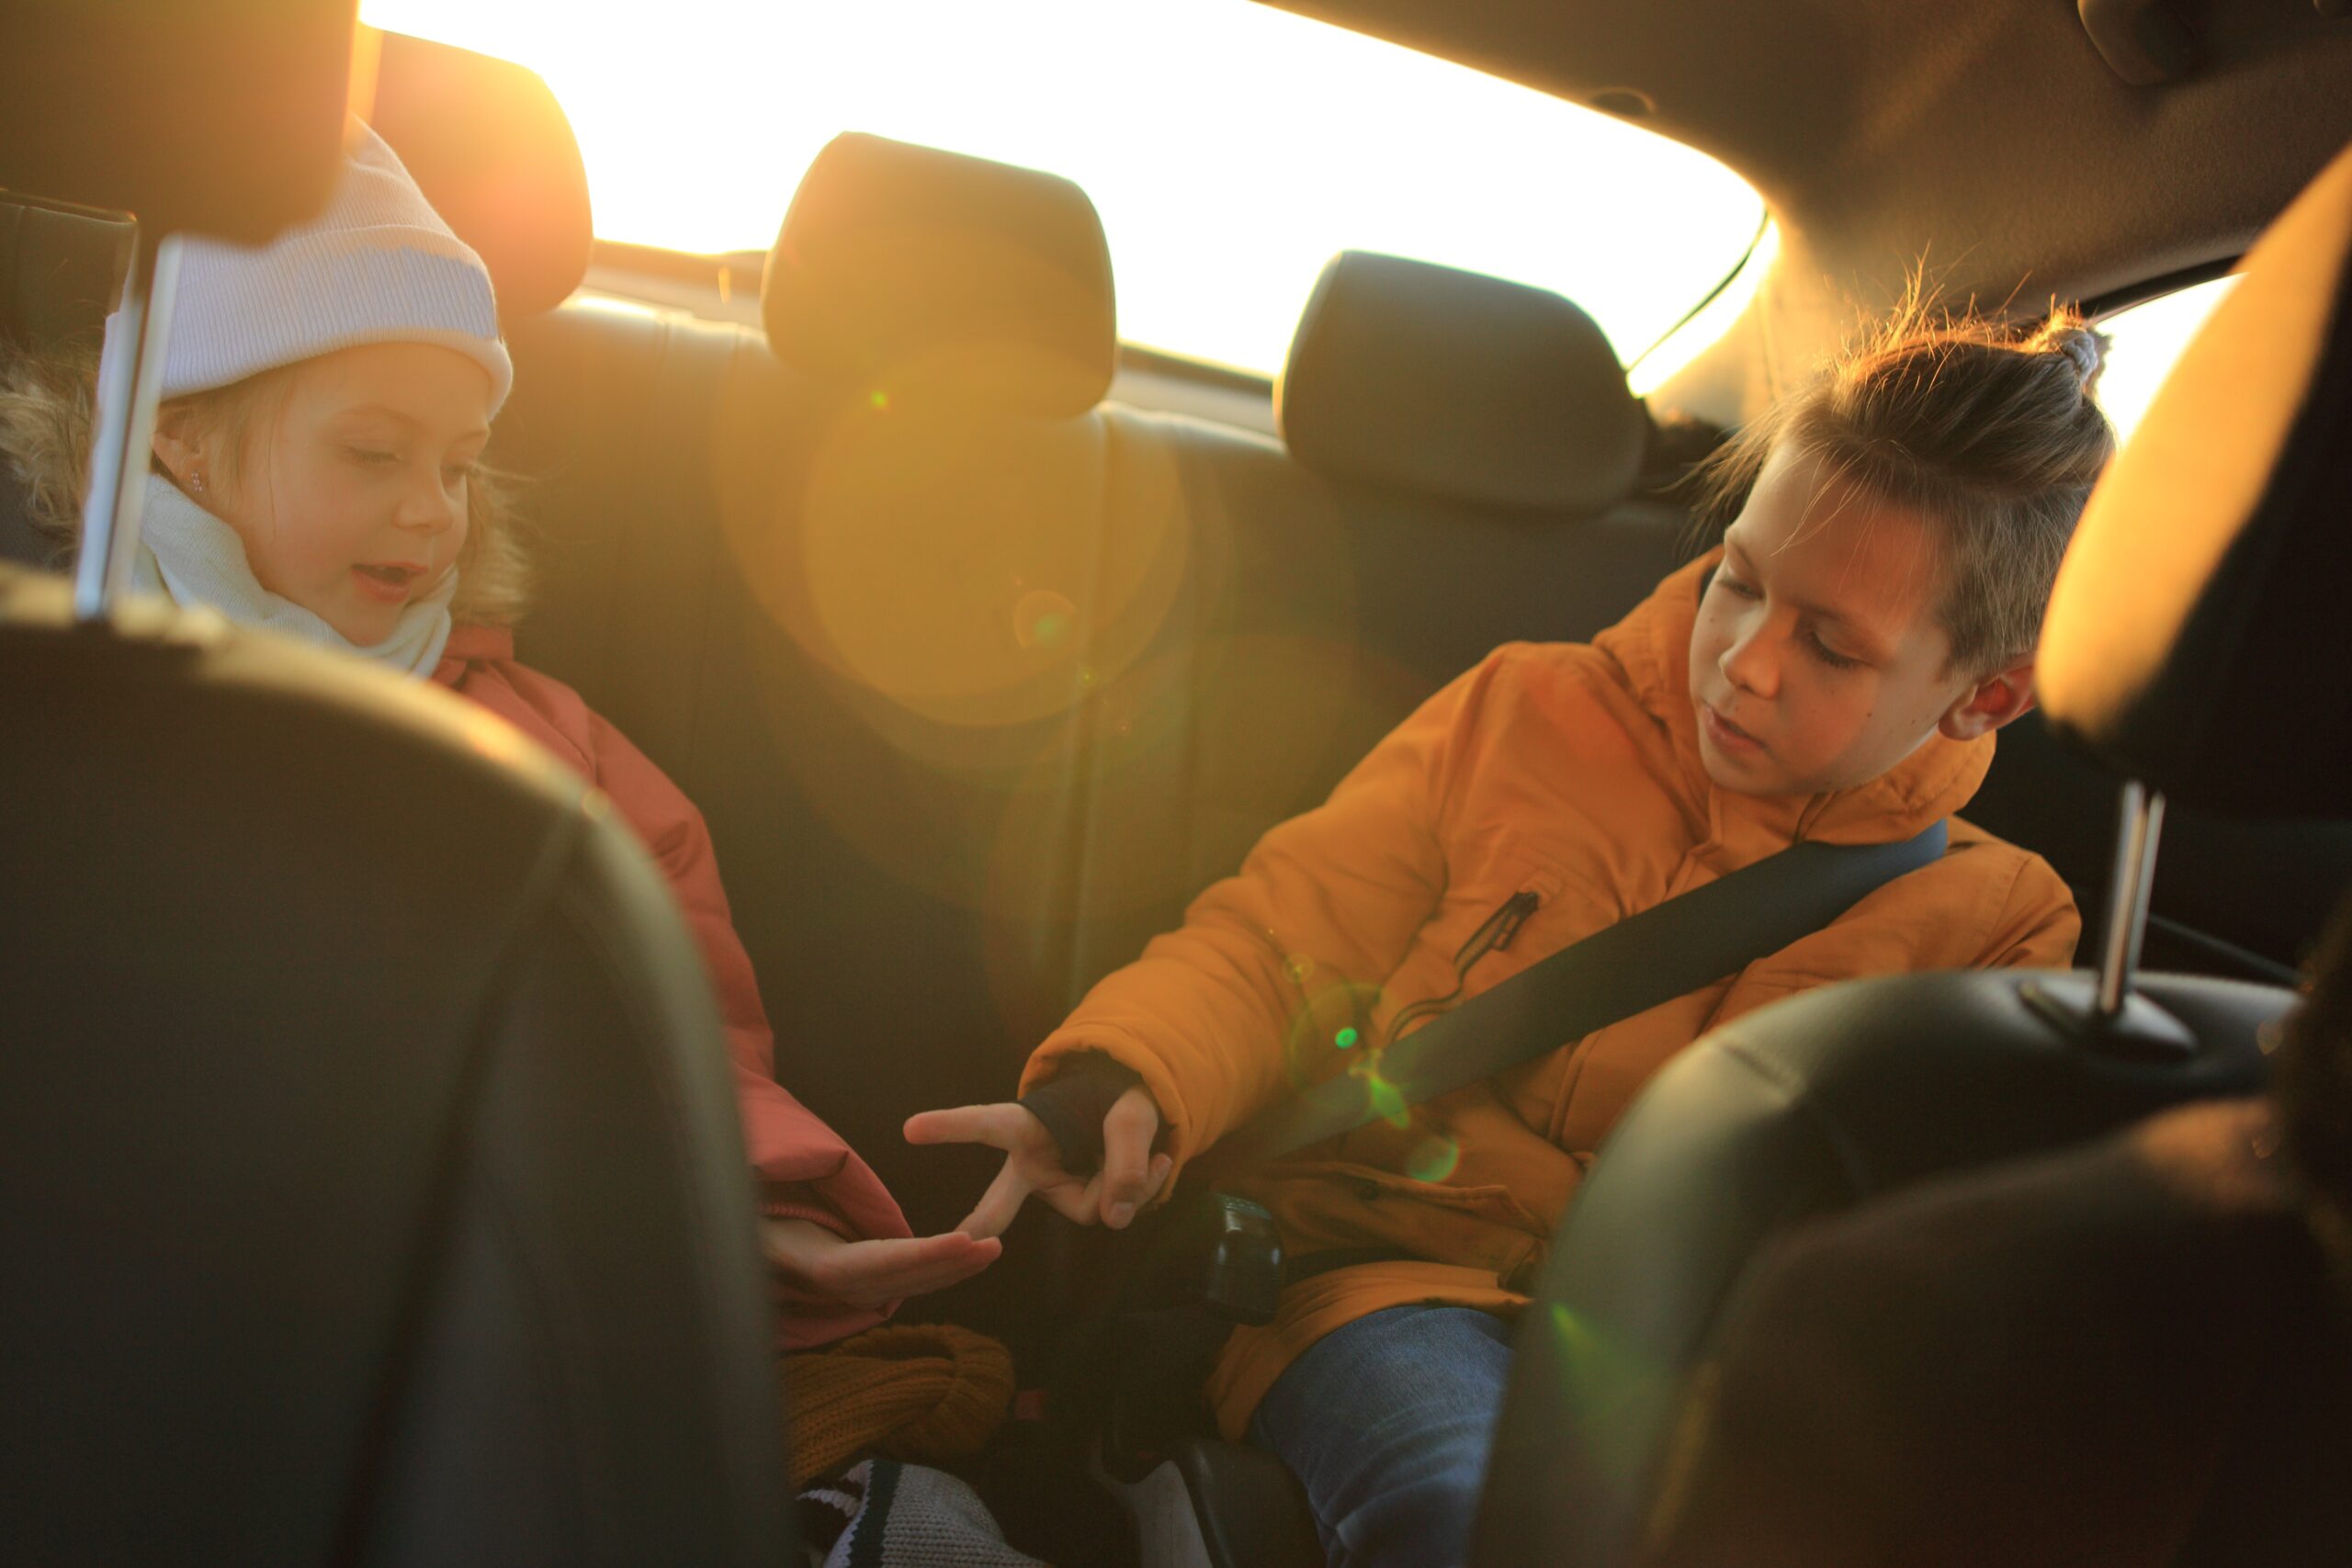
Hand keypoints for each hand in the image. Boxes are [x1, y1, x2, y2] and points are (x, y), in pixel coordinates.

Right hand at [761, 1219, 1001, 1306]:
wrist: (751, 1247)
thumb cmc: (756, 1228)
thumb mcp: (759, 1229)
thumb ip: (769, 1230)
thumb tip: (769, 1224)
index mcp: (830, 1267)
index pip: (888, 1261)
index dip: (928, 1253)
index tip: (964, 1242)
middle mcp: (851, 1285)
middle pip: (912, 1276)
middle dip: (955, 1263)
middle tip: (994, 1246)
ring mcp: (862, 1289)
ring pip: (917, 1280)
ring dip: (957, 1268)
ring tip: (992, 1249)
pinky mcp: (870, 1284)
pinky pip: (911, 1279)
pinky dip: (943, 1269)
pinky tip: (968, 1258)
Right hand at [903, 1086, 1172, 1236]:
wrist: (1135, 1110)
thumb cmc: (1121, 1101)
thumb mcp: (1133, 1114)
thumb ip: (1127, 1159)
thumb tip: (1114, 1220)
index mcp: (1028, 1125)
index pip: (986, 1123)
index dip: (949, 1126)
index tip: (910, 1129)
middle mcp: (1032, 1162)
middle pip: (1001, 1199)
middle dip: (982, 1221)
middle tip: (956, 1242)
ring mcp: (1053, 1188)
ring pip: (1089, 1205)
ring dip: (1128, 1183)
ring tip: (1152, 1152)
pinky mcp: (1077, 1202)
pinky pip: (1112, 1210)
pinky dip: (1141, 1191)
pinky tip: (1156, 1165)